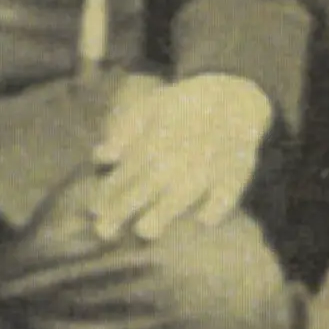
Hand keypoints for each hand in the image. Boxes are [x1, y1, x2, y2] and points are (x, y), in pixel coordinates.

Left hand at [89, 72, 277, 238]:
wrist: (235, 97)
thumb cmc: (186, 106)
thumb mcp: (152, 106)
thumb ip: (125, 130)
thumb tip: (99, 156)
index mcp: (156, 140)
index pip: (127, 172)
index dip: (109, 192)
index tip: (93, 211)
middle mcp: (178, 155)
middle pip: (147, 186)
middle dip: (123, 208)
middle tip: (103, 231)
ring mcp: (208, 166)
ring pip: (182, 194)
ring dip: (162, 212)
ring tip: (145, 230)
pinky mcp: (235, 174)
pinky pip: (226, 194)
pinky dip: (216, 207)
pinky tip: (204, 220)